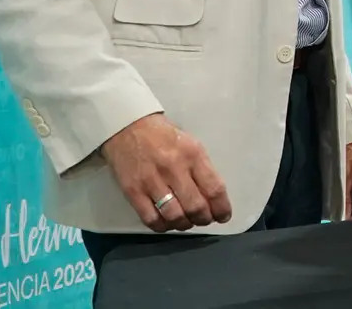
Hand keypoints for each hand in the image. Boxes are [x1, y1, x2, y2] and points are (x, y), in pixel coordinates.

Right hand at [100, 113, 231, 231]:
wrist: (128, 126)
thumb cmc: (164, 136)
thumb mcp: (191, 144)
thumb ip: (202, 169)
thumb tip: (213, 197)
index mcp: (193, 154)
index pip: (214, 188)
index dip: (221, 208)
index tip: (223, 216)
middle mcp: (174, 168)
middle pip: (195, 206)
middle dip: (204, 219)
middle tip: (203, 219)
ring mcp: (152, 181)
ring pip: (174, 216)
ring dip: (184, 224)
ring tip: (186, 221)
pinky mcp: (133, 191)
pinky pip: (150, 218)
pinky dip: (162, 226)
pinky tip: (166, 223)